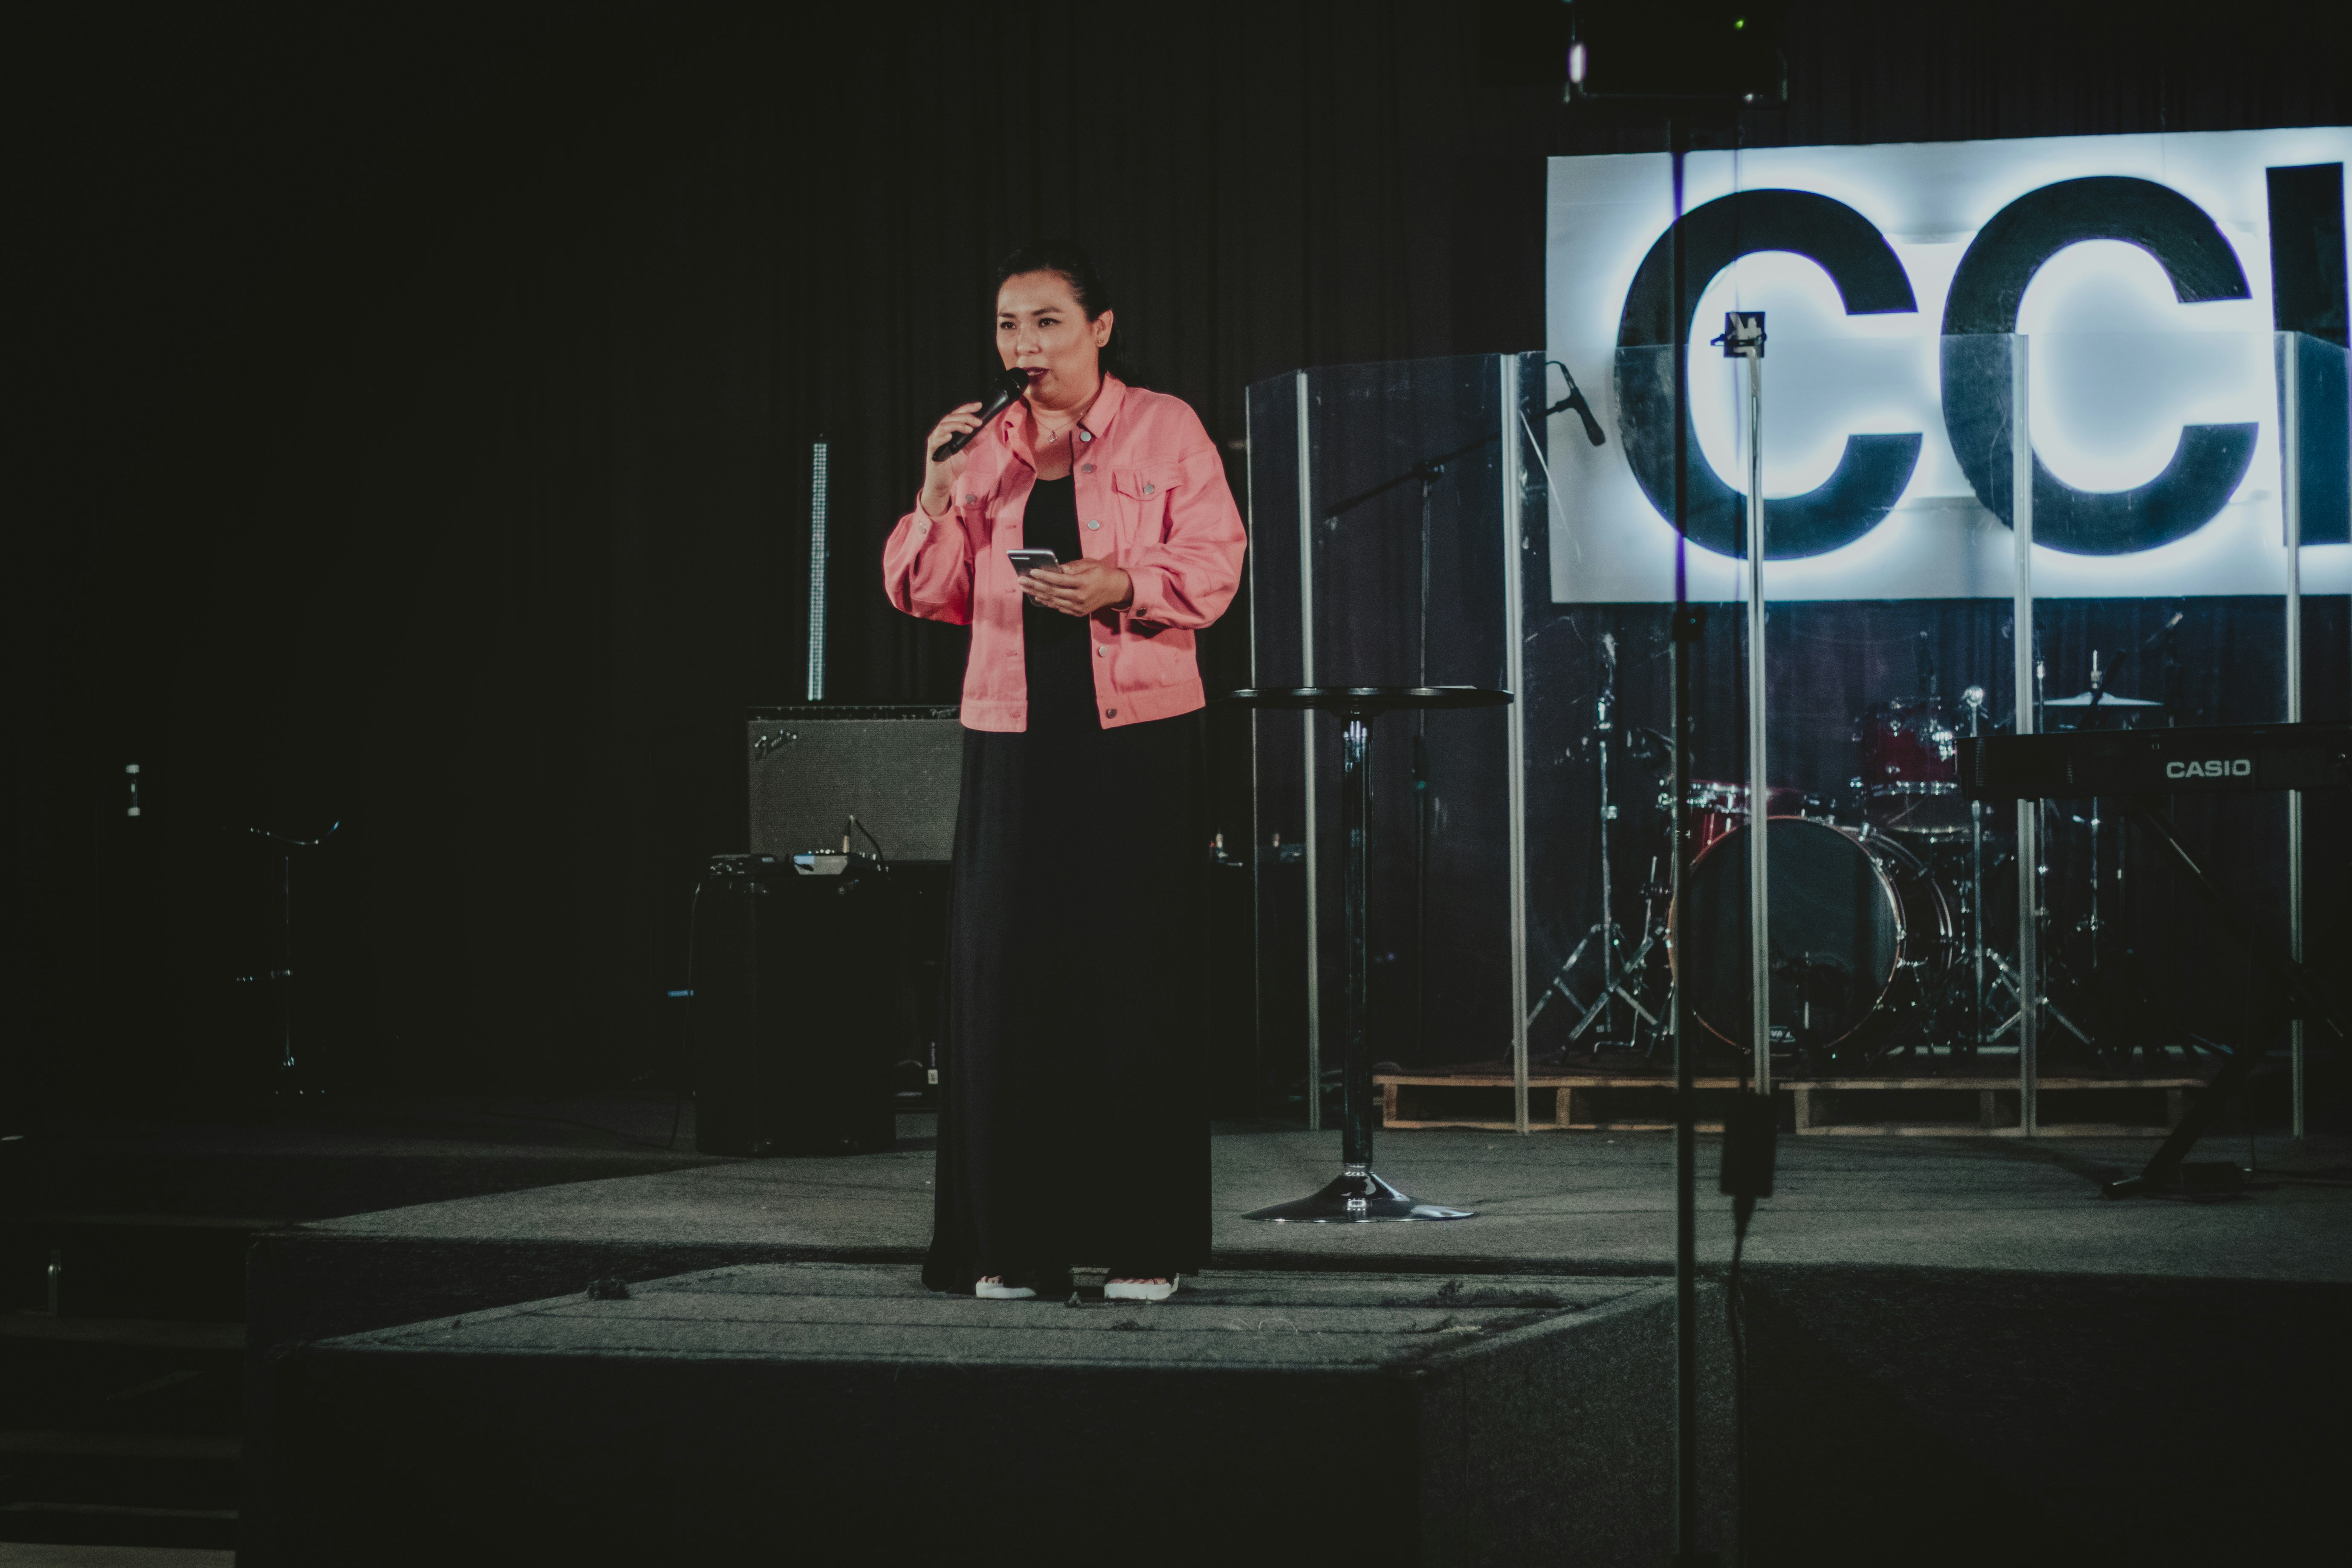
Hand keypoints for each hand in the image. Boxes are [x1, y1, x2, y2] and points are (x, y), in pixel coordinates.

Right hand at [920, 402, 983, 516]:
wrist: (942, 484)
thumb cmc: (951, 467)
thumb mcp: (965, 452)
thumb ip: (973, 441)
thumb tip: (985, 430)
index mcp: (948, 431)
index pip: (957, 415)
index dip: (967, 409)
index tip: (980, 405)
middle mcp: (940, 434)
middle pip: (950, 418)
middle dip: (966, 417)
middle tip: (979, 421)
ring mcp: (935, 442)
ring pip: (943, 426)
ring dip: (957, 425)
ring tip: (969, 428)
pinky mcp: (932, 453)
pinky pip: (935, 442)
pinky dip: (942, 437)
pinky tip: (950, 436)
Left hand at [1019, 556, 1131, 616]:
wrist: (1114, 590)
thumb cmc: (1100, 573)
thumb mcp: (1089, 564)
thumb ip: (1071, 566)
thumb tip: (1055, 568)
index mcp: (1083, 583)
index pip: (1059, 580)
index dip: (1044, 576)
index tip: (1032, 572)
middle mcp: (1080, 597)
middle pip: (1052, 591)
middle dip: (1035, 585)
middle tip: (1021, 580)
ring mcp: (1078, 607)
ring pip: (1053, 601)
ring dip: (1037, 594)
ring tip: (1025, 588)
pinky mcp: (1077, 613)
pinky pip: (1058, 607)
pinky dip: (1047, 602)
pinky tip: (1037, 596)